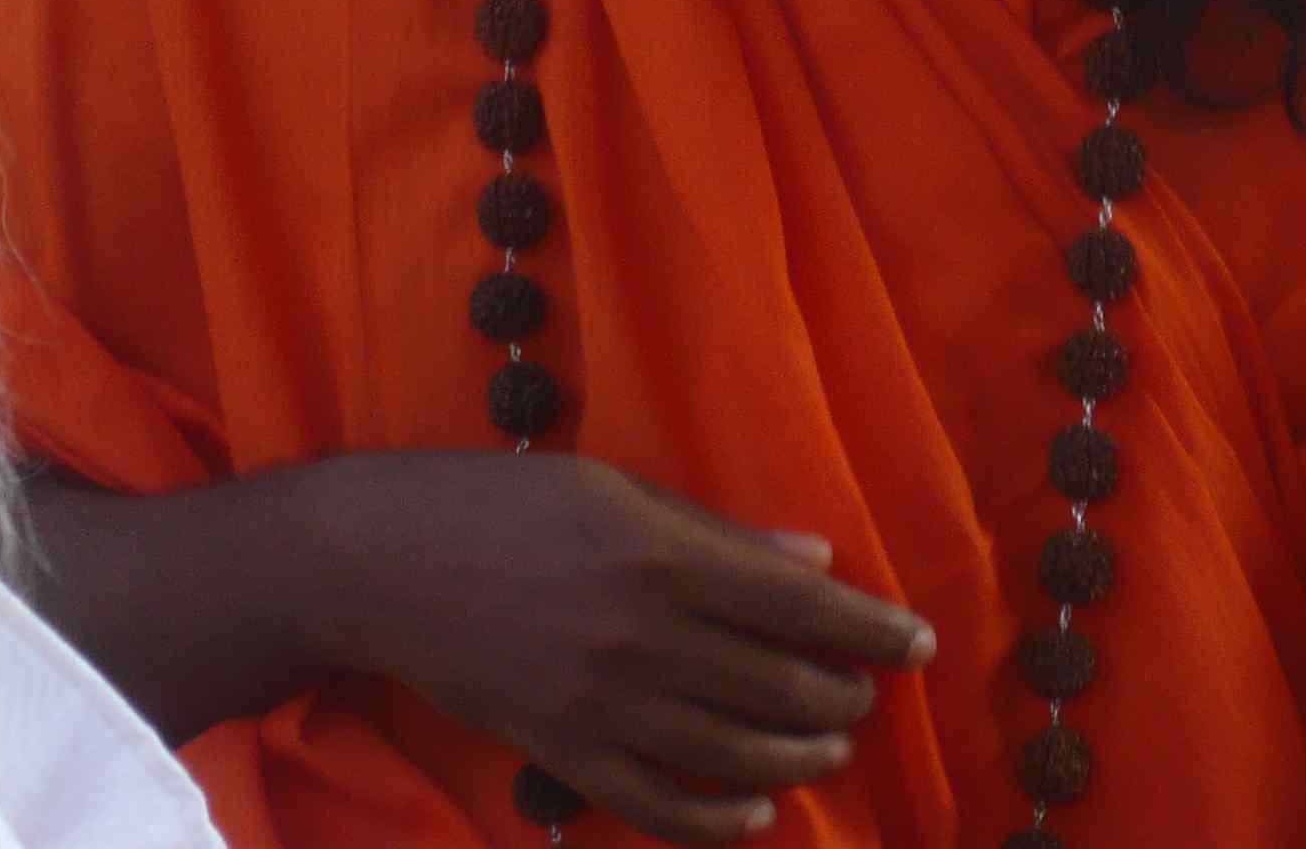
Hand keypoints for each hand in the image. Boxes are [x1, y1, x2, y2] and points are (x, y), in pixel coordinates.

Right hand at [306, 451, 936, 844]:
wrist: (389, 563)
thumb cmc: (510, 504)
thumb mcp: (620, 490)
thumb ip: (721, 534)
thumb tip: (816, 563)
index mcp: (662, 555)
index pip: (799, 606)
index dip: (870, 630)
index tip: (916, 644)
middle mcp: (640, 636)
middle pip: (774, 686)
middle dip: (841, 697)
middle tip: (869, 698)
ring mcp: (599, 704)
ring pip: (729, 752)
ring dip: (797, 756)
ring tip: (831, 747)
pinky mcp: (561, 752)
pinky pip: (654, 805)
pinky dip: (716, 820)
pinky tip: (757, 814)